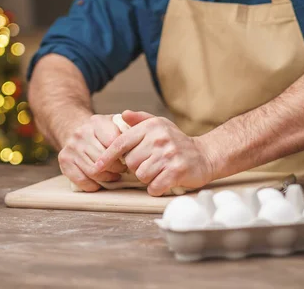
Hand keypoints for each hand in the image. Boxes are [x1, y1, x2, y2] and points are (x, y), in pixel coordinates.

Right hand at [58, 114, 127, 191]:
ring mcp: (71, 147)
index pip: (114, 143)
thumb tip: (143, 130)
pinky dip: (93, 185)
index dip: (124, 155)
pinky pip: (81, 180)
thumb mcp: (114, 122)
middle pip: (103, 160)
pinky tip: (100, 182)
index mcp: (97, 122)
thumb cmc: (101, 130)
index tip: (130, 158)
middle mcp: (81, 133)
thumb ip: (129, 125)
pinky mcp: (64, 160)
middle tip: (123, 170)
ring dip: (107, 178)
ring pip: (93, 172)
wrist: (73, 127)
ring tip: (114, 175)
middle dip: (117, 169)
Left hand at [94, 110, 215, 195]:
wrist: (205, 155)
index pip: (122, 142)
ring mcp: (169, 155)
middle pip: (131, 163)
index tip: (97, 166)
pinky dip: (157, 188)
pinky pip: (154, 186)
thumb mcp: (160, 125)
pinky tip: (165, 180)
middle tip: (151, 165)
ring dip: (148, 178)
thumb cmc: (178, 141)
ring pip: (142, 176)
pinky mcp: (177, 171)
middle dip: (137, 168)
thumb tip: (122, 114)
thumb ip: (140, 120)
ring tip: (159, 171)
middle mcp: (159, 139)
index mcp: (152, 127)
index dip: (107, 156)